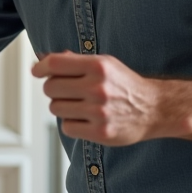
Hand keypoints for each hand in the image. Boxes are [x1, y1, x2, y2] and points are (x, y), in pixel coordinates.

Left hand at [32, 52, 169, 145]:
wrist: (154, 108)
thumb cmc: (124, 84)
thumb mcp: (103, 63)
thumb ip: (73, 60)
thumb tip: (41, 59)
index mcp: (98, 66)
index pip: (54, 64)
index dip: (40, 68)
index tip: (37, 71)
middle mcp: (98, 88)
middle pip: (50, 88)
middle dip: (54, 89)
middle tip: (67, 91)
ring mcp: (99, 112)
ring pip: (55, 108)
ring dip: (62, 107)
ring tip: (80, 105)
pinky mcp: (101, 133)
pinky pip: (67, 127)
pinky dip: (72, 124)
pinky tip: (86, 119)